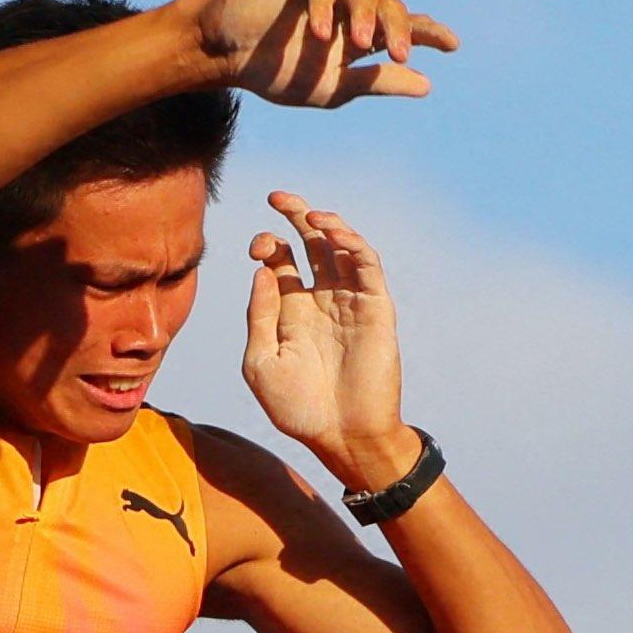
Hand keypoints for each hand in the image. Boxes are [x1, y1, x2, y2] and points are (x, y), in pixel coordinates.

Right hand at [199, 0, 457, 109]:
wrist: (230, 56)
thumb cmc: (278, 71)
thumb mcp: (334, 86)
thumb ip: (377, 82)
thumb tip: (427, 85)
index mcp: (362, 28)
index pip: (404, 24)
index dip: (428, 32)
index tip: (452, 45)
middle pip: (389, 4)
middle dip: (398, 29)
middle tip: (400, 55)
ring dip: (365, 16)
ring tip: (361, 45)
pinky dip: (325, 4)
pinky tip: (322, 32)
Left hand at [239, 194, 416, 491]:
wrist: (341, 435)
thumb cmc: (297, 407)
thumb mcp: (261, 361)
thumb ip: (260, 315)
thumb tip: (262, 270)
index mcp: (292, 311)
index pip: (281, 261)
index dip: (269, 244)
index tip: (257, 248)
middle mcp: (322, 300)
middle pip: (311, 244)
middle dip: (295, 217)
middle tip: (277, 197)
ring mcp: (350, 302)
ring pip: (341, 249)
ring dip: (326, 225)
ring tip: (307, 214)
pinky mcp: (376, 308)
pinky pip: (367, 266)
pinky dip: (352, 244)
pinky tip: (332, 232)